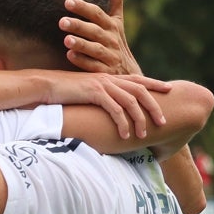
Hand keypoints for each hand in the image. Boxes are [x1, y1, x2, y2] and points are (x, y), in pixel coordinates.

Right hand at [37, 71, 169, 138]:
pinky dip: (122, 123)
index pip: (137, 79)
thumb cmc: (62, 94)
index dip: (154, 83)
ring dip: (139, 119)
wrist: (44, 87)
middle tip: (163, 121)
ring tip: (144, 134)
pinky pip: (114, 109)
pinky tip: (125, 136)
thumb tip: (105, 111)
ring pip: (130, 101)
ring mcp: (101, 85)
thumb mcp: (84, 94)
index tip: (169, 89)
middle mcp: (108, 79)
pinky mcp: (93, 93)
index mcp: (108, 77)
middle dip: (154, 105)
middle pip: (140, 90)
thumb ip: (98, 98)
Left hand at [61, 0, 142, 76]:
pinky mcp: (106, 73)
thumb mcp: (117, 22)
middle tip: (61, 22)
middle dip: (79, 26)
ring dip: (81, 44)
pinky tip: (70, 56)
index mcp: (111, 26)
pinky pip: (94, 67)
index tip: (67, 1)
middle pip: (95, 31)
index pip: (97, 14)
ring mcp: (109, 57)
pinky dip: (83, 61)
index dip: (83, 7)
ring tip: (66, 40)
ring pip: (95, 49)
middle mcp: (111, 40)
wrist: (127, 74)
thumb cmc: (116, 43)